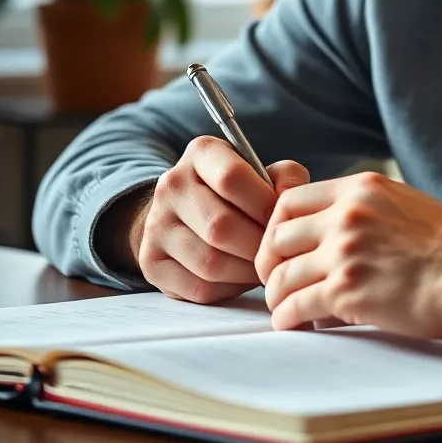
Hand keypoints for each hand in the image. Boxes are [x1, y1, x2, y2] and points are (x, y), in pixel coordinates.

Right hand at [132, 136, 308, 303]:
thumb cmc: (238, 193)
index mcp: (200, 153)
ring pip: (210, 263)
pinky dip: (228, 289)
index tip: (280, 219)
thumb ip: (286, 178)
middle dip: (257, 245)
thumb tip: (289, 198)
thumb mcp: (262, 172)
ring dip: (246, 271)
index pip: (231, 178)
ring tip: (262, 265)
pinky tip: (240, 277)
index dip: (264, 204)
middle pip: (220, 226)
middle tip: (275, 252)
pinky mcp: (152, 263)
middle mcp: (171, 185)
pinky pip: (198, 288)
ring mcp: (156, 225)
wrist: (187, 212)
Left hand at [255, 172, 441, 338]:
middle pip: (277, 235)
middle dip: (270, 261)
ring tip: (286, 307)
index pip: (290, 199)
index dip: (276, 226)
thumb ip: (363, 209)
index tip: (281, 247)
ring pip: (281, 274)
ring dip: (277, 295)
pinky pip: (295, 305)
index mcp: (360, 188)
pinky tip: (294, 323)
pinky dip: (287, 318)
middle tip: (277, 279)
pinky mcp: (347, 289)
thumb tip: (331, 231)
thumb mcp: (402, 203)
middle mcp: (346, 214)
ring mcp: (344, 250)